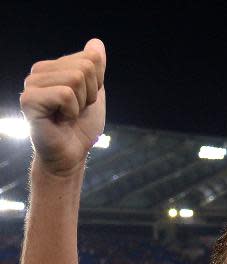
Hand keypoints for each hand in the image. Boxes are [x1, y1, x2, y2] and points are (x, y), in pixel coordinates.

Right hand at [20, 39, 105, 176]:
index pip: (90, 59)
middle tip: (76, 112)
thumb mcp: (95, 95)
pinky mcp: (29, 100)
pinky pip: (65, 95)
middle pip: (84, 68)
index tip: (84, 102)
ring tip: (68, 116)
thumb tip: (96, 43)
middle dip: (90, 95)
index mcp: (54, 67)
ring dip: (81, 104)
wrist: (71, 155)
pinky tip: (60, 120)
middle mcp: (39, 72)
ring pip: (75, 79)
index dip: (97, 85)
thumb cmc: (81, 128)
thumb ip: (96, 69)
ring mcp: (31, 84)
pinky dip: (71, 111)